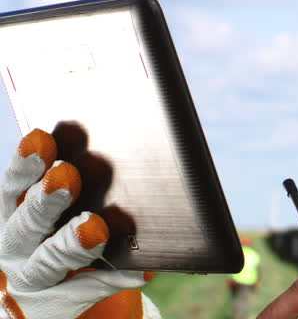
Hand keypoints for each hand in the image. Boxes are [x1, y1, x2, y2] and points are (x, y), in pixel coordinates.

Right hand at [0, 129, 154, 318]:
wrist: (47, 296)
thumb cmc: (59, 232)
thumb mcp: (55, 207)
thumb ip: (64, 179)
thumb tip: (103, 139)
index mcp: (14, 213)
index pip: (14, 187)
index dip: (25, 165)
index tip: (41, 139)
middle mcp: (16, 246)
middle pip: (25, 223)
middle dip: (45, 200)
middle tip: (66, 176)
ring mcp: (32, 278)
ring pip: (48, 261)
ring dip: (73, 243)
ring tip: (95, 227)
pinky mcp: (55, 305)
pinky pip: (87, 292)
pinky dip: (114, 279)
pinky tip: (139, 271)